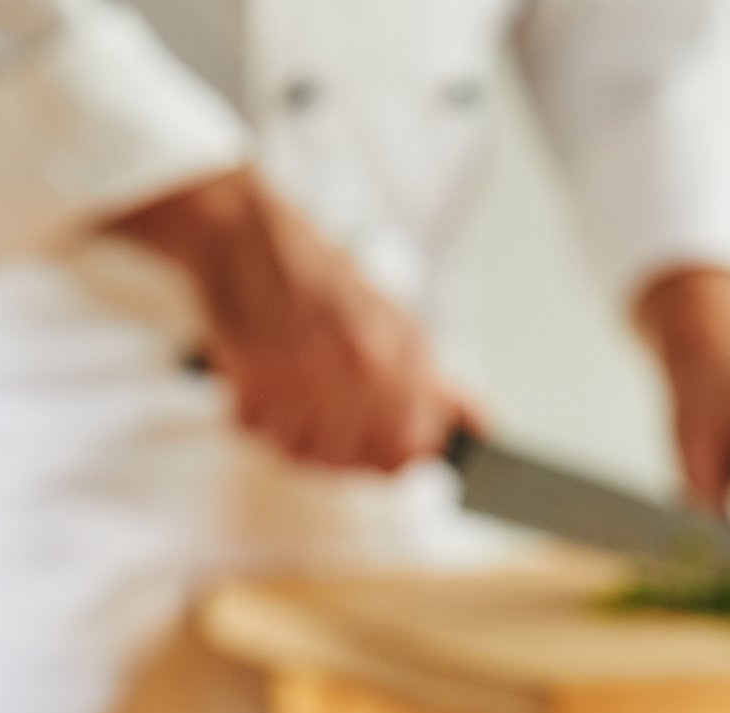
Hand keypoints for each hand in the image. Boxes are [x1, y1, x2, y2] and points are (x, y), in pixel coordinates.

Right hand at [110, 169, 465, 472]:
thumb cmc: (319, 277)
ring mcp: (309, 372)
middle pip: (347, 459)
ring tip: (286, 386)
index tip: (369, 443)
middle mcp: (359, 364)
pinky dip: (252, 409)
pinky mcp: (256, 376)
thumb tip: (481, 425)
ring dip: (288, 428)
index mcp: (400, 353)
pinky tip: (259, 374)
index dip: (385, 454)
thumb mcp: (394, 321)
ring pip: (299, 450)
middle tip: (314, 408)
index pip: (405, 450)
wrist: (248, 236)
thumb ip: (436, 384)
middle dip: (329, 443)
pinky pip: (256, 428)